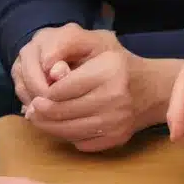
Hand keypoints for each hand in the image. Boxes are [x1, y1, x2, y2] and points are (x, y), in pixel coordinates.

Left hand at [15, 26, 175, 150]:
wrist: (152, 89)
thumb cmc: (116, 61)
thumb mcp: (94, 41)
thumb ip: (66, 46)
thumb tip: (46, 69)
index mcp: (108, 71)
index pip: (62, 89)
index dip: (44, 92)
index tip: (36, 91)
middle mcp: (115, 99)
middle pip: (63, 112)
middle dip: (41, 112)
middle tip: (31, 108)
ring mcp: (117, 122)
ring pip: (69, 131)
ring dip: (49, 127)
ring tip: (39, 118)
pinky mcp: (117, 139)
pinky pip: (82, 142)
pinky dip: (67, 136)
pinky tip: (61, 125)